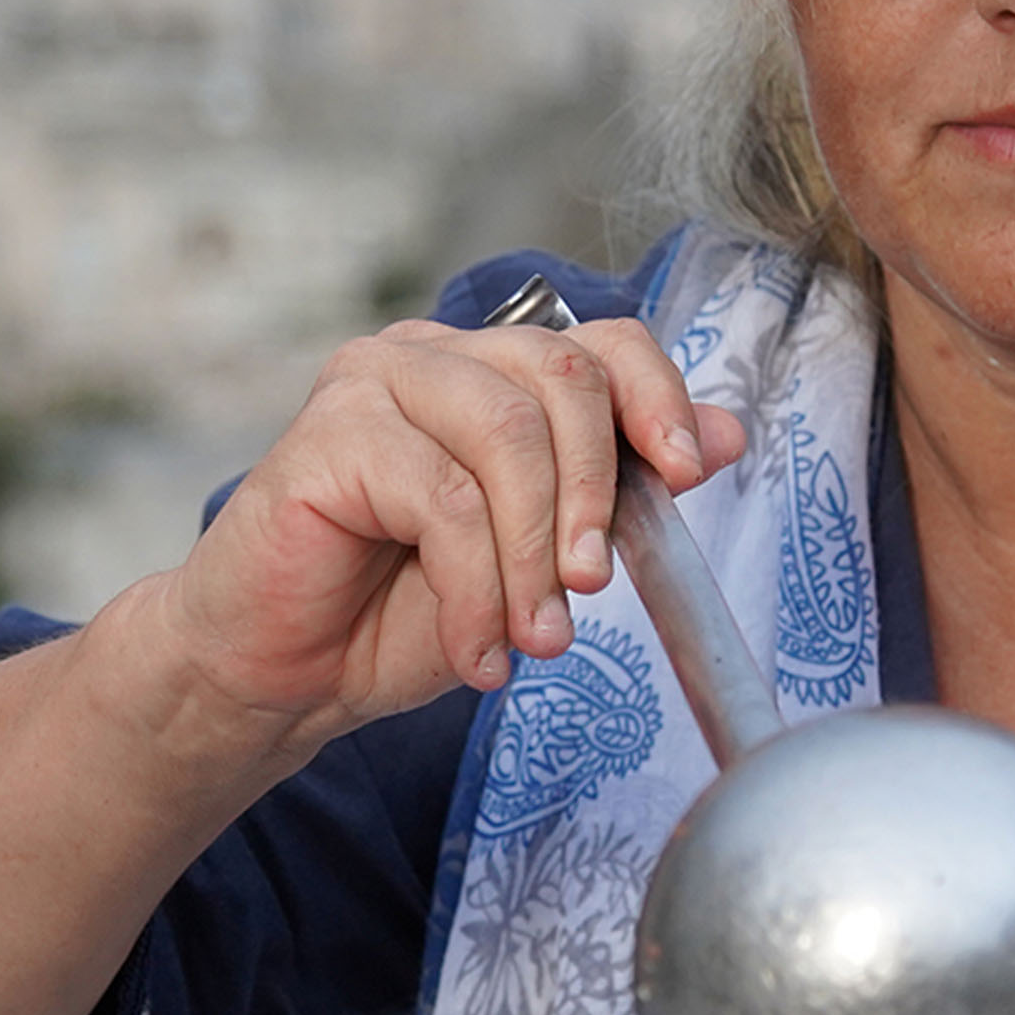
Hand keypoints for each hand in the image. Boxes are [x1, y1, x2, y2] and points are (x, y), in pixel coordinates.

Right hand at [150, 315, 749, 752]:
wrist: (285, 671)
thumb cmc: (405, 609)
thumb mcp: (540, 555)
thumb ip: (623, 490)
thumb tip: (729, 437)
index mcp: (495, 369)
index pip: (603, 343)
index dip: (658, 399)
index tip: (689, 473)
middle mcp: (437, 354)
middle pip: (564, 378)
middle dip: (596, 497)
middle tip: (591, 590)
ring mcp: (376, 380)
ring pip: (508, 438)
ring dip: (534, 556)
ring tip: (536, 639)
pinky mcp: (329, 432)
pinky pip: (443, 500)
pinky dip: (476, 589)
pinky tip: (475, 651)